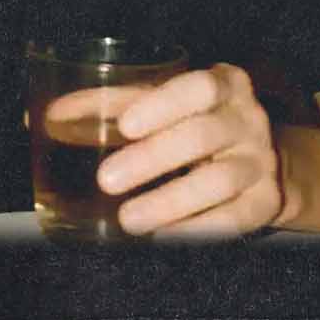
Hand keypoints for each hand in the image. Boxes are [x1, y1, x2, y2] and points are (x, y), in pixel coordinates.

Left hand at [97, 64, 286, 239]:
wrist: (264, 158)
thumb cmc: (197, 121)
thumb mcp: (164, 104)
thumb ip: (112, 105)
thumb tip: (54, 116)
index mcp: (224, 83)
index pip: (200, 87)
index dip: (163, 105)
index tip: (125, 125)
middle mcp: (248, 119)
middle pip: (203, 135)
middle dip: (152, 158)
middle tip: (106, 180)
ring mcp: (260, 161)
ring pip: (219, 180)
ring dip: (169, 201)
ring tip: (128, 219)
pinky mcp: (266, 201)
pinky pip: (233, 219)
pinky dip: (196, 228)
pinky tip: (163, 236)